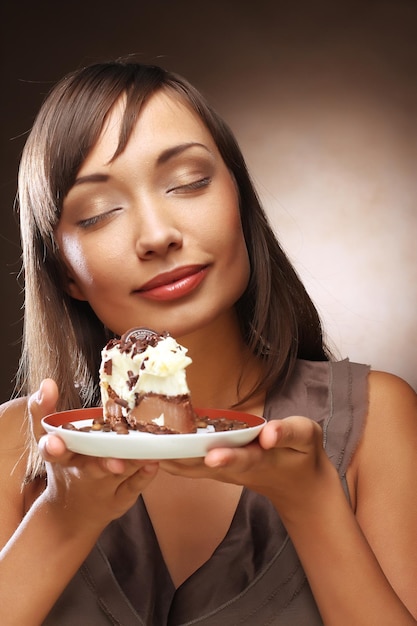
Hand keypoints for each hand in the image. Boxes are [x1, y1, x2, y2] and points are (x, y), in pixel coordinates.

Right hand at [29, 379, 158, 531]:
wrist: (71, 513)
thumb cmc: (64, 464)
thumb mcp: (46, 438)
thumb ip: (43, 409)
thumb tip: (47, 382)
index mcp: (61, 458)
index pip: (52, 451)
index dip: (53, 446)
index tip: (55, 442)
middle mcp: (81, 473)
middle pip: (91, 468)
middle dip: (101, 464)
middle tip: (114, 460)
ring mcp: (103, 488)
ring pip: (117, 476)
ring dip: (130, 466)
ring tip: (143, 456)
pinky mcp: (121, 498)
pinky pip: (133, 488)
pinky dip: (143, 477)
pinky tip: (153, 463)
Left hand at [160, 416, 332, 507]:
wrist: (297, 484)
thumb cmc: (301, 453)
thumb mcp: (306, 437)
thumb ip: (288, 433)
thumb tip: (269, 432)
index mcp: (261, 460)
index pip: (244, 459)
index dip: (229, 457)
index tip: (212, 456)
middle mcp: (236, 469)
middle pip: (205, 466)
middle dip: (182, 458)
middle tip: (157, 448)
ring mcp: (223, 472)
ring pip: (191, 469)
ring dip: (169, 459)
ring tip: (145, 447)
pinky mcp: (215, 469)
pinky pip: (189, 467)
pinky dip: (171, 459)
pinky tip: (152, 449)